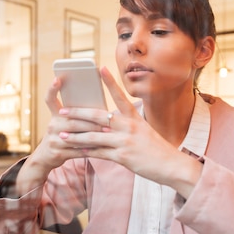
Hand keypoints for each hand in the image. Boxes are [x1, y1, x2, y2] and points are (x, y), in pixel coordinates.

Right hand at [14, 75, 106, 194]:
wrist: (45, 158)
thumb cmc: (61, 136)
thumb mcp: (63, 124)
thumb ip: (76, 116)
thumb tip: (99, 108)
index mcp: (54, 116)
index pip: (49, 99)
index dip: (52, 89)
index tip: (57, 78)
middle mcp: (52, 126)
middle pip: (72, 120)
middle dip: (90, 121)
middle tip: (107, 119)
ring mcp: (53, 140)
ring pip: (75, 136)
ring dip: (92, 135)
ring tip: (107, 133)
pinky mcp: (57, 153)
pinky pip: (77, 151)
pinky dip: (89, 150)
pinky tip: (101, 149)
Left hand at [57, 67, 201, 191]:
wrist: (172, 166)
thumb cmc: (157, 150)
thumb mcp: (144, 132)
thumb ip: (126, 127)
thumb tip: (107, 124)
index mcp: (134, 118)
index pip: (120, 96)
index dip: (110, 81)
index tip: (100, 67)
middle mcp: (128, 126)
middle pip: (98, 116)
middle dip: (78, 113)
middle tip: (63, 110)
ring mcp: (125, 141)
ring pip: (93, 136)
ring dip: (75, 135)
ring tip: (61, 134)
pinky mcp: (122, 156)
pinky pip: (98, 152)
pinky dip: (85, 151)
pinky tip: (74, 150)